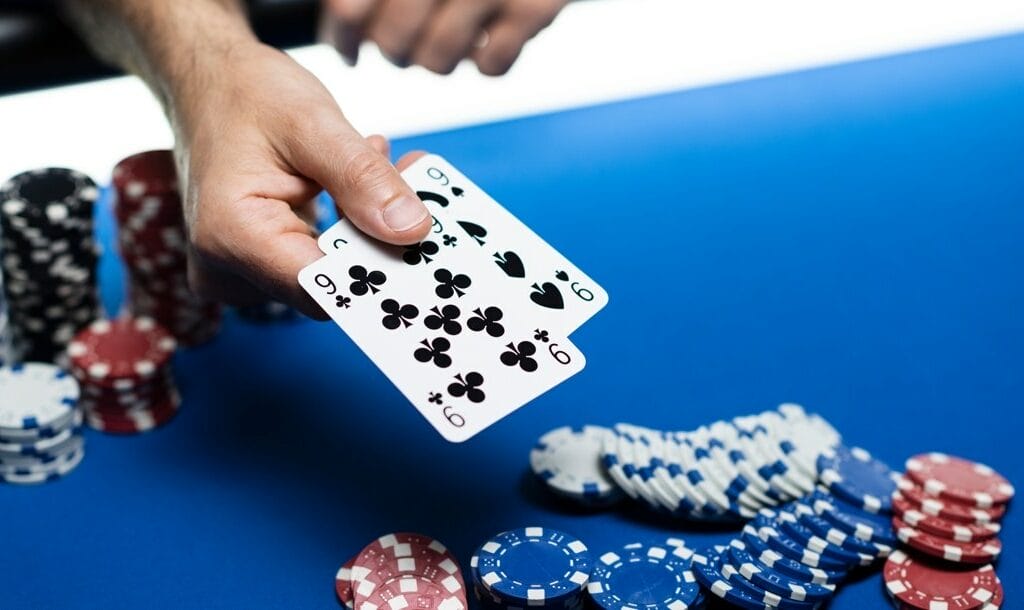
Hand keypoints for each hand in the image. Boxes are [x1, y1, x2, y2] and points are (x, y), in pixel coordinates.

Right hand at [174, 43, 431, 317]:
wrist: (205, 82)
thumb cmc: (245, 94)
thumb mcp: (313, 124)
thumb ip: (363, 179)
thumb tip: (414, 230)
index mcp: (232, 237)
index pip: (325, 290)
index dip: (381, 271)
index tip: (426, 239)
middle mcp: (229, 270)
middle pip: (333, 284)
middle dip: (381, 237)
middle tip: (413, 177)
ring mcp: (241, 274)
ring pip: (333, 271)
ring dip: (367, 224)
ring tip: (380, 160)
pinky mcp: (259, 265)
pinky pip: (320, 259)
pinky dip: (349, 224)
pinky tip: (357, 179)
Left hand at [324, 0, 567, 74]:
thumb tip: (342, 33)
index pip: (348, 10)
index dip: (342, 37)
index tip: (348, 51)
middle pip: (393, 43)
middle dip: (396, 53)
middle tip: (407, 43)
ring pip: (438, 60)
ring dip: (440, 60)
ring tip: (451, 37)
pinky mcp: (532, 8)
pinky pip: (492, 65)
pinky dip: (489, 63)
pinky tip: (488, 40)